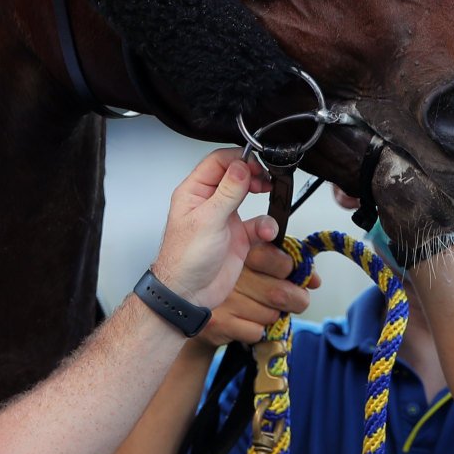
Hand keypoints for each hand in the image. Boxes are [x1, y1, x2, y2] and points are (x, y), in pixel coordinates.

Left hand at [151, 149, 276, 308]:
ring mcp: (224, 218)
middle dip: (253, 175)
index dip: (238, 159)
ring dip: (262, 197)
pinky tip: (266, 231)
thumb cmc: (184, 259)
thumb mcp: (208, 220)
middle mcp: (209, 202)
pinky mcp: (238, 236)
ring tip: (268, 196)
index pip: (217, 162)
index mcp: (194, 192)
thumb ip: (228, 192)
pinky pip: (258, 223)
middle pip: (235, 176)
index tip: (255, 164)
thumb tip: (241, 166)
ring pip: (249, 197)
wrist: (189, 294)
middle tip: (264, 179)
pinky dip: (266, 225)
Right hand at [204, 243, 319, 345]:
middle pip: (281, 293)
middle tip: (296, 301)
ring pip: (270, 315)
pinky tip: (245, 321)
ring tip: (260, 308)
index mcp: (242, 250)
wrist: (192, 306)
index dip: (292, 270)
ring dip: (273, 316)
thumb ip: (285, 263)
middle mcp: (231, 273)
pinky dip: (258, 331)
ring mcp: (224, 299)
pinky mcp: (219, 322)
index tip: (292, 274)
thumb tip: (315, 281)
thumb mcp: (255, 260)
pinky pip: (257, 332)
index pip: (280, 261)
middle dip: (296, 300)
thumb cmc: (232, 281)